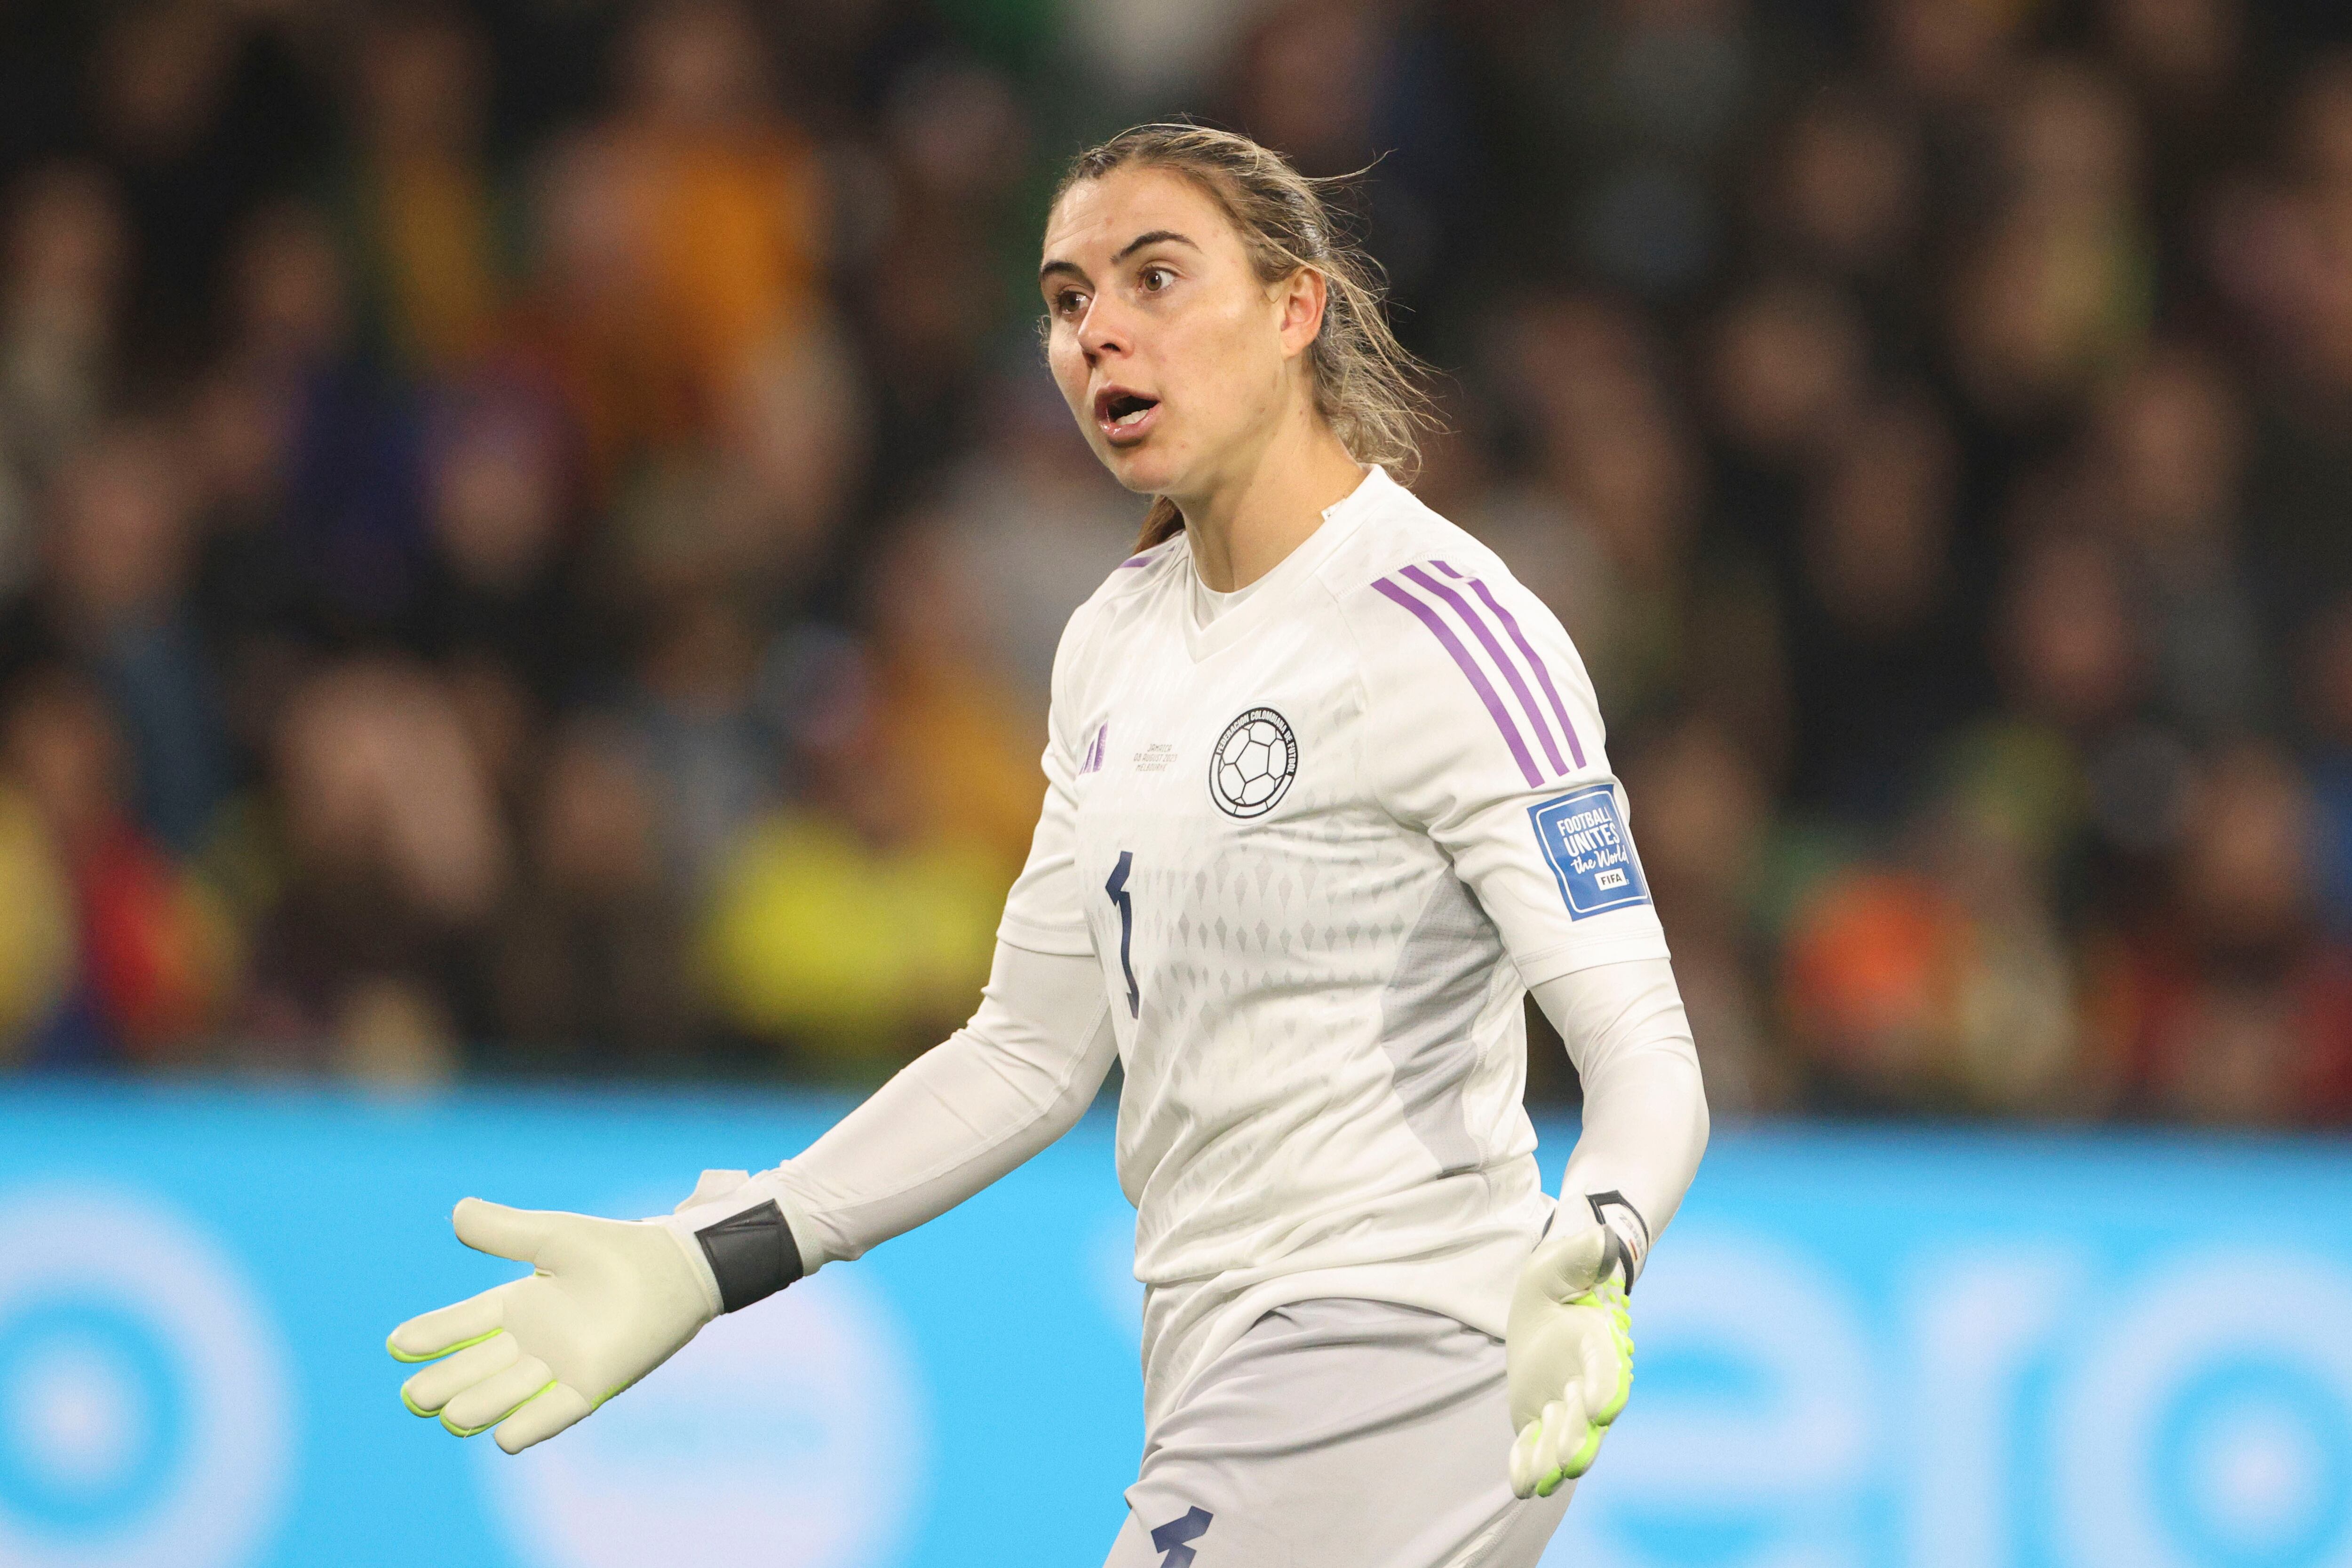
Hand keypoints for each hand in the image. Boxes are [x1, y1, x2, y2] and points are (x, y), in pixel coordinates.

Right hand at [388, 1198, 716, 1453]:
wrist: (677, 1267)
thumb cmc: (618, 1248)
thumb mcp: (554, 1236)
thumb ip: (506, 1230)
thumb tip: (456, 1212)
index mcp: (520, 1303)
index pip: (465, 1322)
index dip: (433, 1333)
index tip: (397, 1344)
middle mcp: (533, 1340)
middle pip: (477, 1366)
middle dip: (446, 1381)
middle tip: (415, 1396)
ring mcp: (560, 1364)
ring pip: (506, 1393)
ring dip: (479, 1405)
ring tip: (449, 1414)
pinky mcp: (593, 1382)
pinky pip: (556, 1411)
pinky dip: (531, 1425)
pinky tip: (504, 1438)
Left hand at [1505, 1213, 1633, 1498]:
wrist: (1549, 1302)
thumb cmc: (1560, 1278)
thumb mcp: (1560, 1261)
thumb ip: (1581, 1255)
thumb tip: (1602, 1239)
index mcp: (1598, 1343)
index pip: (1607, 1367)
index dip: (1605, 1385)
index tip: (1601, 1406)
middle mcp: (1588, 1380)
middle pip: (1589, 1415)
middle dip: (1580, 1437)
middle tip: (1569, 1462)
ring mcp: (1565, 1401)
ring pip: (1566, 1436)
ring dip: (1554, 1458)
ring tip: (1542, 1482)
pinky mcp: (1540, 1413)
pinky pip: (1535, 1442)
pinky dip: (1528, 1463)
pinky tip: (1520, 1485)